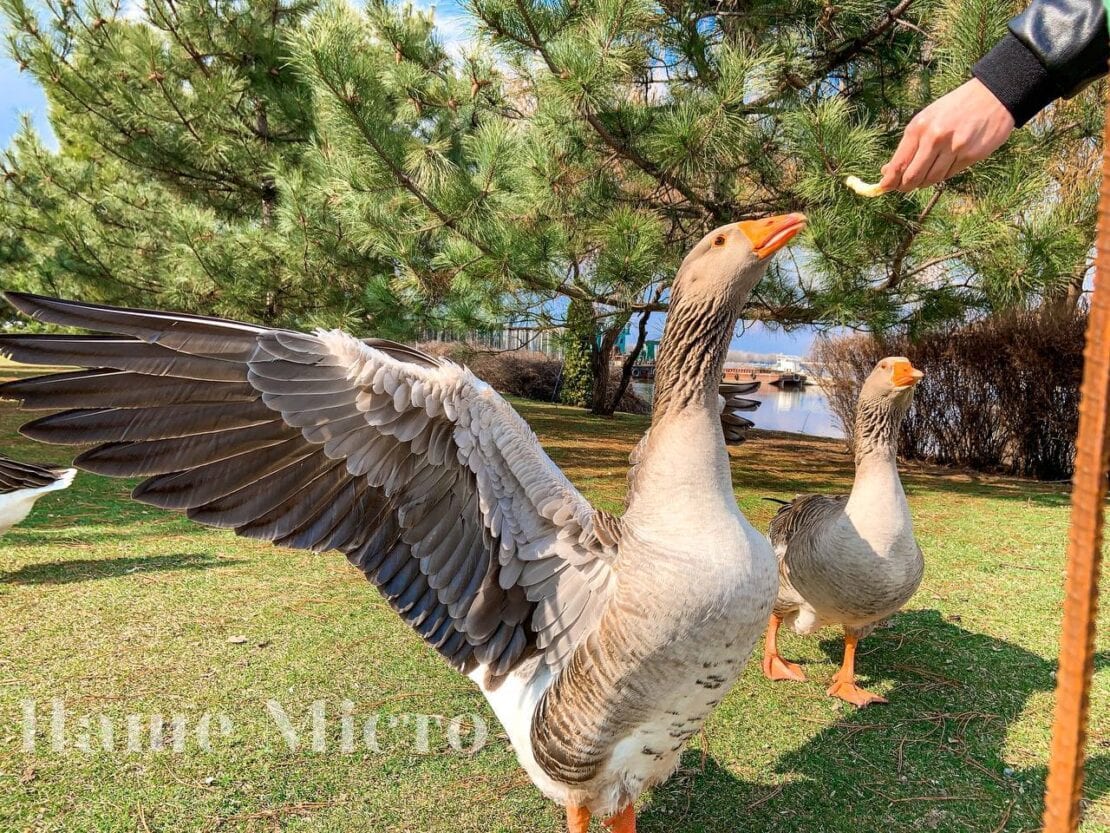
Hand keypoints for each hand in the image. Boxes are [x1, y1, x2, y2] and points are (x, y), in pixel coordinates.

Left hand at [879, 78, 1014, 192]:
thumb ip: (910, 144)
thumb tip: (888, 171)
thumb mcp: (927, 118)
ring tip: (923, 177)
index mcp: (919, 127)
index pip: (898, 163)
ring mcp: (954, 147)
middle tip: (902, 188)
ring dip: (923, 182)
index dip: (889, 180)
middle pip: (912, 176)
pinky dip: (943, 175)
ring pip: (931, 179)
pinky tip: (943, 166)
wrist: (992, 95)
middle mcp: (935, 138)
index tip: (884, 187)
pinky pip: (950, 174)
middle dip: (904, 186)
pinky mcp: (970, 155)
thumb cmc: (954, 108)